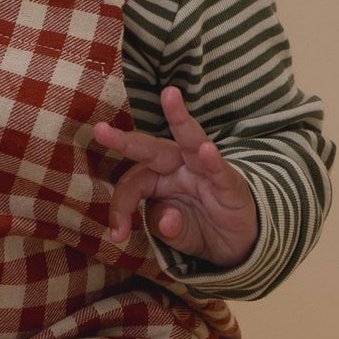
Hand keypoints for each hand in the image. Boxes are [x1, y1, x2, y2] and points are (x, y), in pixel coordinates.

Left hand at [93, 86, 258, 267]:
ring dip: (180, 118)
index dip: (121, 208)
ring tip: (170, 96)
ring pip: (189, 141)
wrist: (239, 241)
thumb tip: (168, 222)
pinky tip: (206, 150)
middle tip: (100, 130)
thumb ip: (165, 226)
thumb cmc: (200, 228)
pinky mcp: (229, 183)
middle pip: (151, 149)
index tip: (118, 235)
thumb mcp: (176, 233)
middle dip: (126, 140)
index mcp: (158, 178)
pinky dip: (213, 160)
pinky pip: (219, 170)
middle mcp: (178, 167)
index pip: (133, 184)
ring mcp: (204, 172)